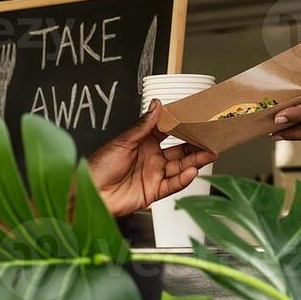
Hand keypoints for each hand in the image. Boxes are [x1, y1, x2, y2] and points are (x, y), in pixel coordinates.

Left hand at [88, 101, 216, 217]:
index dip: (182, 126)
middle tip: (210, 138)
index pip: (167, 132)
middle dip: (196, 144)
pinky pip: (173, 184)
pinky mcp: (153, 191)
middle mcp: (151, 158)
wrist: (90, 193)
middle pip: (179, 150)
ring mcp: (154, 174)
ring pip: (180, 167)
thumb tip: (157, 106)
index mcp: (143, 142)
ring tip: (209, 153)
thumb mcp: (122, 142)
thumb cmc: (99, 167)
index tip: (196, 118)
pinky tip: (192, 171)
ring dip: (195, 161)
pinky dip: (183, 179)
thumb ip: (143, 126)